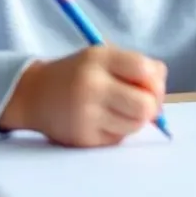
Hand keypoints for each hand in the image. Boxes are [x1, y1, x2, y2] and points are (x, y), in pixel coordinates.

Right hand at [0, 46, 166, 146]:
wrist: (33, 95)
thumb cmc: (78, 74)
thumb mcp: (101, 57)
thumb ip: (134, 66)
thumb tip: (161, 86)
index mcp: (98, 58)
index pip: (144, 69)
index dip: (156, 81)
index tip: (152, 85)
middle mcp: (91, 86)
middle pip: (145, 105)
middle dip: (152, 106)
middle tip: (145, 105)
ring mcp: (86, 115)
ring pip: (135, 125)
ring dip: (136, 120)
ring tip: (120, 111)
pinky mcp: (83, 138)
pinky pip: (119, 139)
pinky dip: (119, 131)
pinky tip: (104, 121)